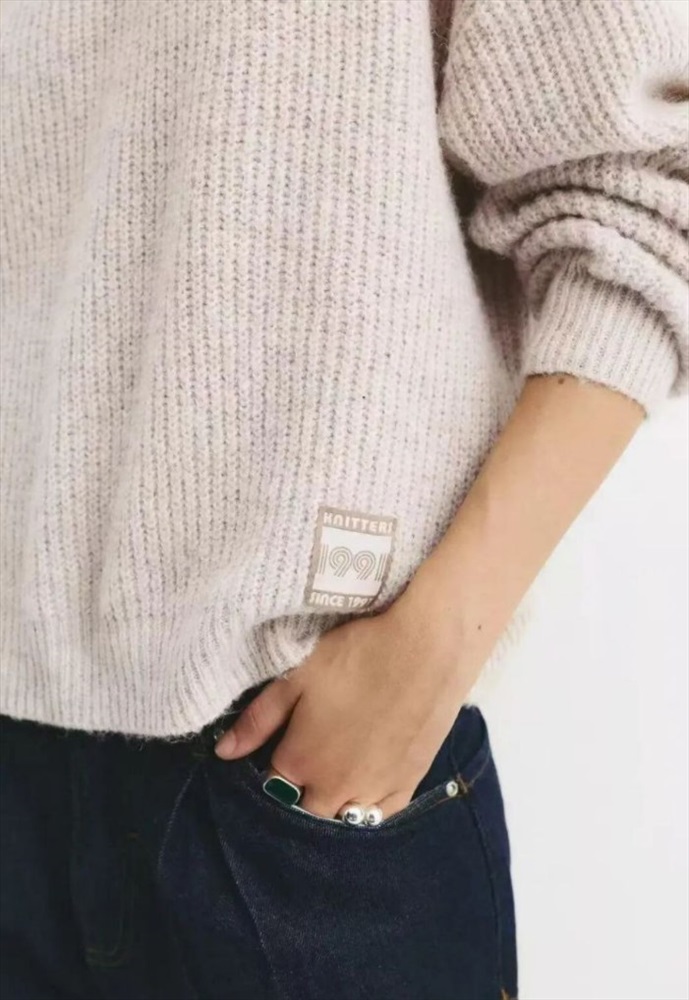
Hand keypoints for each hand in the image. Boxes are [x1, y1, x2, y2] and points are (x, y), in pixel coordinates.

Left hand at [214, 586, 482, 820]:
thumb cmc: (358, 654)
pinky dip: (363, 811)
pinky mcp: (408, 784)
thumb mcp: (297, 676)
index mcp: (301, 761)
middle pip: (302, 811)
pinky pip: (378, 817)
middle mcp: (334, 787)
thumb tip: (224, 752)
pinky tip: (359, 795)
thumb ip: (258, 719)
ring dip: (328, 806)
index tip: (270, 751)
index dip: (265, 771)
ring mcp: (374, 791)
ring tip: (328, 778)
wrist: (428, 648)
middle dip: (294, 795)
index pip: (269, 786)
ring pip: (340, 819)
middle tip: (300, 761)